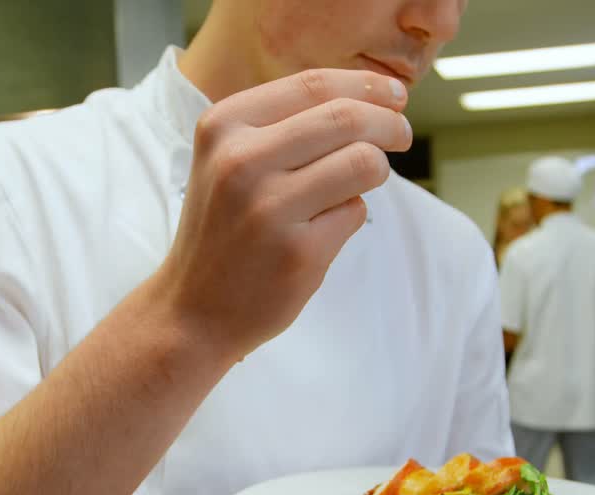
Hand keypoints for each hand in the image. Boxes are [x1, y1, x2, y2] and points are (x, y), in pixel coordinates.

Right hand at [156, 69, 412, 359]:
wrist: (193, 310)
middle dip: (389, 123)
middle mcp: (241, 161)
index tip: (394, 95)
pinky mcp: (299, 251)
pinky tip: (318, 233)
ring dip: (375, 171)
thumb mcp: (228, 159)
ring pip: (363, 162)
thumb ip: (285, 124)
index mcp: (223, 126)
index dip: (366, 86)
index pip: (314, 85)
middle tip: (402, 135)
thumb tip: (372, 96)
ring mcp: (269, 207)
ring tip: (354, 187)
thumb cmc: (224, 228)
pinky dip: (349, 217)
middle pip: (347, 118)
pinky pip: (356, 212)